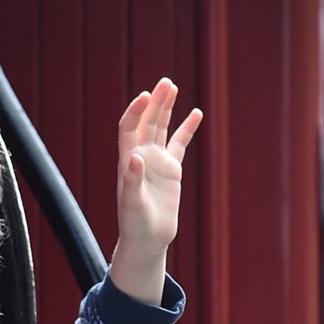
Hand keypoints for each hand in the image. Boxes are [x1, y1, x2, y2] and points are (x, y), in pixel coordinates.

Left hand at [106, 77, 202, 302]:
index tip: (146, 97)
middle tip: (166, 83)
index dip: (136, 110)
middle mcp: (141, 155)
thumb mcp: (132, 203)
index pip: (129, 126)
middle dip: (156, 102)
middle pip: (148, 121)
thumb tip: (134, 157)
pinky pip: (179, 144)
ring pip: (162, 127)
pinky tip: (195, 113)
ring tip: (173, 87)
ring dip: (167, 108)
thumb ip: (132, 180)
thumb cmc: (135, 224)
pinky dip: (187, 129)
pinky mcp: (171, 170)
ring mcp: (157, 161)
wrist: (148, 239)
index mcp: (128, 159)